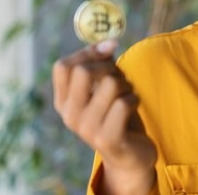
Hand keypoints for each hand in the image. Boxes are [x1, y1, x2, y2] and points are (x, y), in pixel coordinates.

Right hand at [53, 40, 156, 193]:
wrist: (130, 156)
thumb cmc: (117, 115)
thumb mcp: (104, 87)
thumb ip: (102, 64)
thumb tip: (108, 41)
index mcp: (63, 102)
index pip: (63, 66)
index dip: (87, 52)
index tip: (108, 49)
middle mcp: (69, 116)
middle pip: (83, 70)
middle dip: (109, 68)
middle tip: (120, 80)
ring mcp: (86, 129)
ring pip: (109, 84)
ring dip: (126, 85)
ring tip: (127, 96)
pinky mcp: (107, 139)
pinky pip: (124, 103)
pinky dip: (134, 99)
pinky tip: (133, 109)